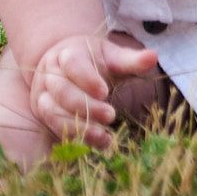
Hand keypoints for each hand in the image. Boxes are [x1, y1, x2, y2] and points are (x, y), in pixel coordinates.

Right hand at [29, 34, 160, 148]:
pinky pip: (53, 127)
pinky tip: (97, 142)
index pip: (72, 63)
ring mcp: (43, 94)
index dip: (86, 78)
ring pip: (53, 111)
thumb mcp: (111, 57)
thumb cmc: (94, 62)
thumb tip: (153, 57)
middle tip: (110, 115)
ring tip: (102, 135)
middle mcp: (51, 74)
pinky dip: (73, 136)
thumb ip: (130, 60)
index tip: (105, 92)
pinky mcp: (43, 113)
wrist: (65, 67)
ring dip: (78, 126)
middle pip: (63, 90)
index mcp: (68, 54)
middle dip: (85, 106)